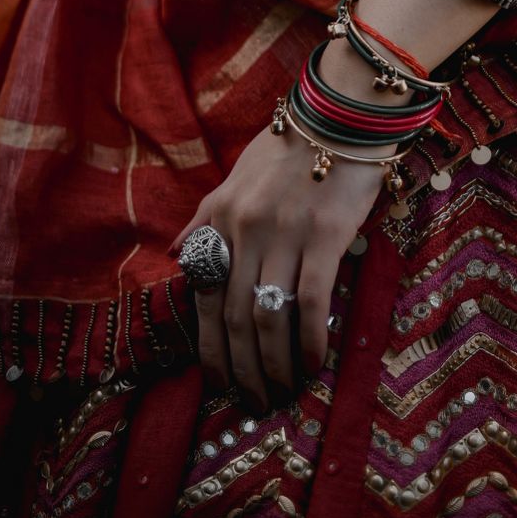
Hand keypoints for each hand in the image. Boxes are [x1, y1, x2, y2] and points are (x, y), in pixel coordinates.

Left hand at [169, 117, 388, 412]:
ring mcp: (285, 233)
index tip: (220, 384)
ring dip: (274, 364)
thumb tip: (174, 253)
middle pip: (236, 316)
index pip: (206, 297)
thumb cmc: (292, 145)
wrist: (341, 114)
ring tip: (283, 392)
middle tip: (254, 403)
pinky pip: (312, 300)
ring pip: (270, 314)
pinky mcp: (326, 235)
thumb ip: (205, 217)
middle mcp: (246, 230)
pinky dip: (309, 340)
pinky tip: (313, 365)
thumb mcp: (236, 176)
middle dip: (242, 368)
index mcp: (221, 219)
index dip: (211, 349)